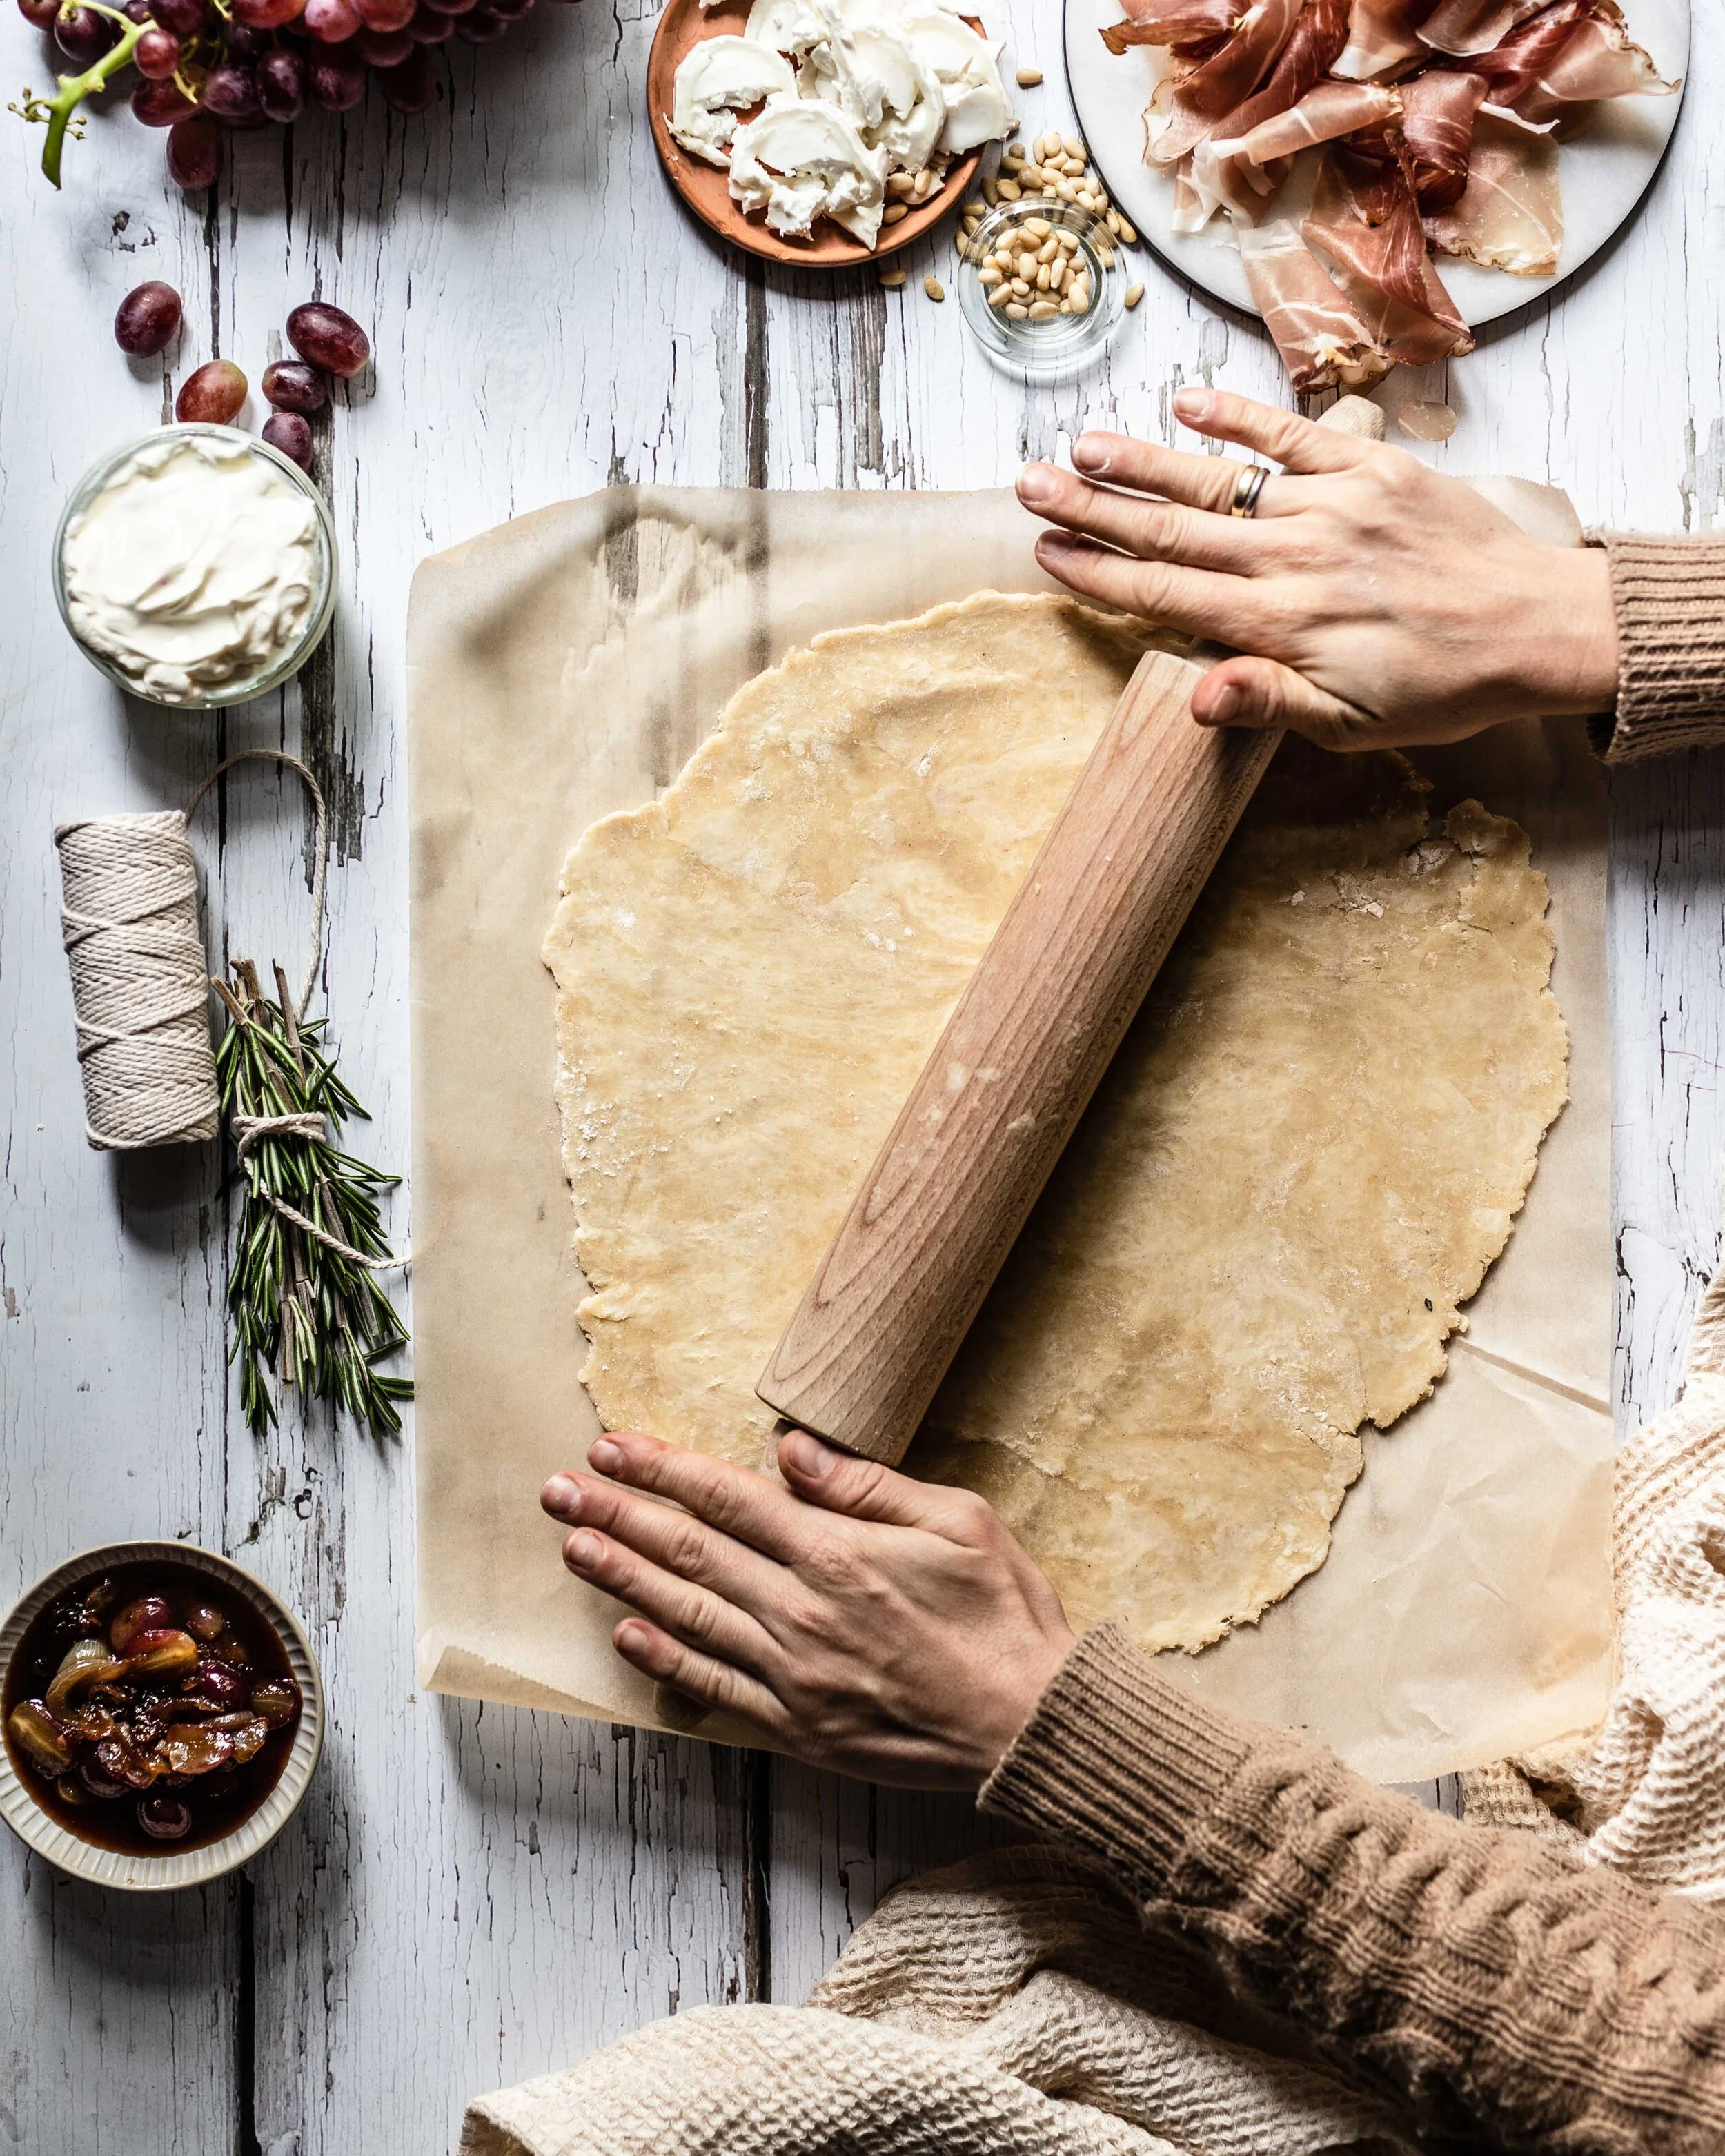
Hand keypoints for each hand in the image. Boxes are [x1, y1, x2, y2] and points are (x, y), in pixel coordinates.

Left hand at [540, 1430, 1075, 1788]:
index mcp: (839, 1555)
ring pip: (687, 1617)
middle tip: (560, 1489)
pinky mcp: (800, 1727)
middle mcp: (803, 1614)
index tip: (611, 1446)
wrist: (1034, 1726)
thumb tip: (791, 1452)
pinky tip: (624, 1633)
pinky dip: (664, 1660)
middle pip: (690, 1553)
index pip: (728, 1500)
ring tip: (572, 1545)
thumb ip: (868, 1486)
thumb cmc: (1006, 1616)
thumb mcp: (960, 1520)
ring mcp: (795, 1677)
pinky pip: (715, 1689)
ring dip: (622, 1577)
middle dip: (618, 1514)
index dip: (664, 1470)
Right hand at [1017, 387, 1619, 751]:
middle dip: (1094, 508)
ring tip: (1081, 446)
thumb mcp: (1350, 725)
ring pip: (1218, 480)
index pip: (1166, 594)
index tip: (1046, 554)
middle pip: (1172, 529)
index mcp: (1279, 625)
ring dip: (1144, 460)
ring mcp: (1330, 505)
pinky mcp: (1372, 468)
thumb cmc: (1439, 689)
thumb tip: (1194, 700)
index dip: (1099, 575)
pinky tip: (1185, 401)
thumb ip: (1267, 702)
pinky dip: (1237, 420)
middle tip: (1027, 486)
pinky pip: (1292, 436)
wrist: (1538, 627)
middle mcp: (1292, 557)